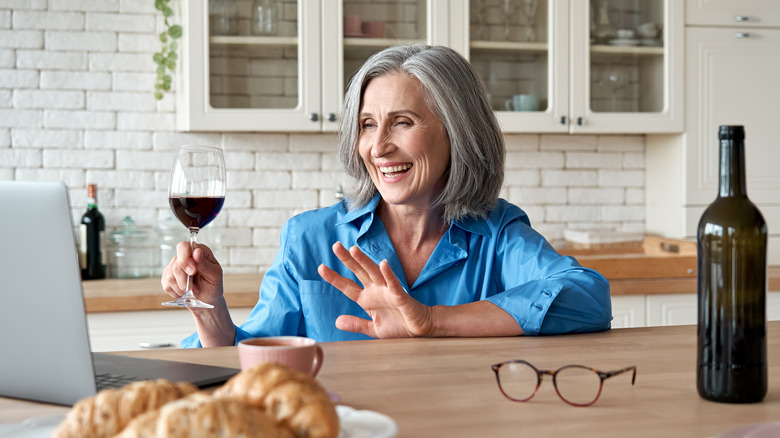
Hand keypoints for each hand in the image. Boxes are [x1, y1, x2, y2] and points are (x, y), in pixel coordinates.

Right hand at [161, 241, 223, 306]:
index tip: (193, 272)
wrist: (207, 298)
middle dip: (185, 280)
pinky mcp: (167, 277)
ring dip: (182, 288)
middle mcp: (184, 256)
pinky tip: (184, 292)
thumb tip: (197, 252)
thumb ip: (205, 264)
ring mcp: (174, 266)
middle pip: (176, 265)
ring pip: (170, 276)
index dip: (185, 259)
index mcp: (198, 251)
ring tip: (192, 291)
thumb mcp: (215, 275)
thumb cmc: (213, 285)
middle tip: (195, 288)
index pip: (184, 246)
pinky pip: (167, 285)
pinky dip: (177, 292)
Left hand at [318, 242, 433, 338]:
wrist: (419, 329)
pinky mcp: (400, 296)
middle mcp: (375, 291)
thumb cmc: (398, 326)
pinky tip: (383, 263)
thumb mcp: (373, 329)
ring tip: (354, 249)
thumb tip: (337, 321)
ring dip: (365, 261)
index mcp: (367, 299)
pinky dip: (388, 274)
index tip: (321, 267)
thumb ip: (356, 324)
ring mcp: (388, 291)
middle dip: (348, 259)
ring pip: (374, 273)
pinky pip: (394, 283)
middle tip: (336, 246)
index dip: (335, 278)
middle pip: (359, 272)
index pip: (347, 286)